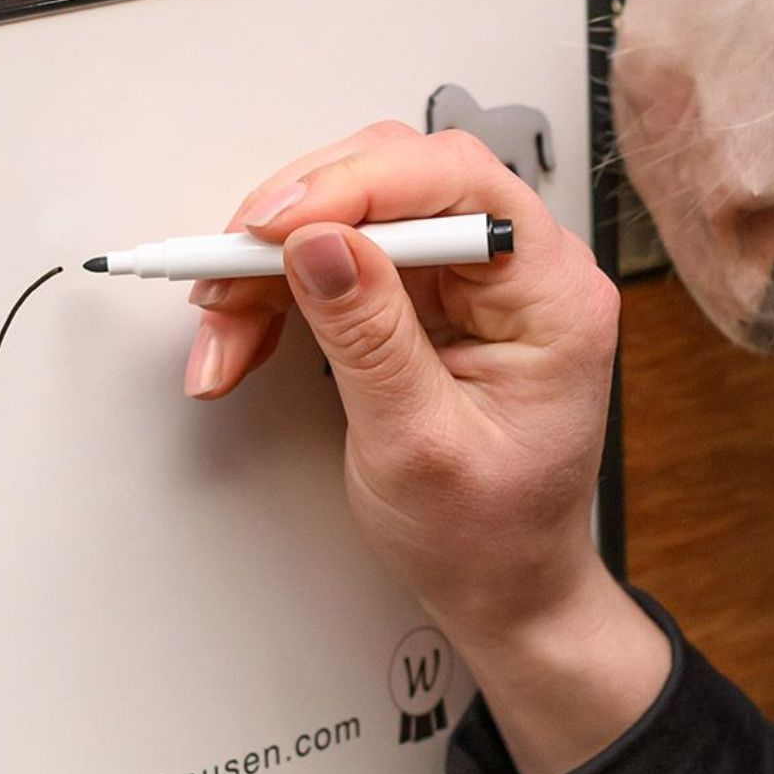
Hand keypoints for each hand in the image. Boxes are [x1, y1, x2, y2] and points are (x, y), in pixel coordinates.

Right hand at [187, 122, 672, 773]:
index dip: (357, 185)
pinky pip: (337, 263)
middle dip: (295, 226)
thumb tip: (322, 242)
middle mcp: (517, 270)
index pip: (458, 181)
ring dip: (269, 268)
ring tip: (221, 331)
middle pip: (394, 183)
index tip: (276, 224)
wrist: (501, 591)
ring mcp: (468, 283)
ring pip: (350, 220)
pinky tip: (240, 337)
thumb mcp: (419, 446)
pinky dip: (276, 294)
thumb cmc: (490, 538)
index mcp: (552, 294)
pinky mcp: (424, 302)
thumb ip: (370, 339)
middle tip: (225, 273)